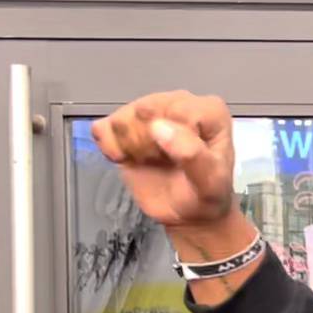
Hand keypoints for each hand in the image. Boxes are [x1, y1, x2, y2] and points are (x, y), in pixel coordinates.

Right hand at [92, 92, 240, 228]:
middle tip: (164, 162)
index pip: (176, 112)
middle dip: (149, 144)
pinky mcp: (123, 122)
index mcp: (208, 110)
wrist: (189, 212)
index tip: (181, 160)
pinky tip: (130, 157)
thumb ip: (192, 154)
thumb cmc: (205, 195)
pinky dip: (111, 149)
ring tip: (152, 160)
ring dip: (132, 148)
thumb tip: (159, 126)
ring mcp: (148, 108)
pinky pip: (102, 128)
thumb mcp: (211, 183)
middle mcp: (178, 101)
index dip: (172, 141)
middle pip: (144, 111)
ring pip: (121, 120)